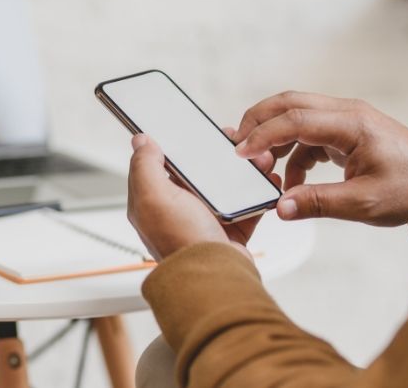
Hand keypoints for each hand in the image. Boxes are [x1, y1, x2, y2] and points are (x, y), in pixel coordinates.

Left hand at [127, 133, 280, 261]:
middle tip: (235, 143)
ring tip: (259, 160)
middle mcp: (177, 211)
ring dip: (243, 171)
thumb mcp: (153, 196)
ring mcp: (204, 221)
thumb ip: (144, 165)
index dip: (176, 146)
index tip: (194, 131)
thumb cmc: (180, 241)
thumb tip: (139, 141)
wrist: (214, 277)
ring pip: (225, 186)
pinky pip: (246, 206)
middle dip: (217, 156)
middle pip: (197, 173)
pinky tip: (268, 181)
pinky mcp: (229, 231)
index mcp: (153, 201)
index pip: (160, 165)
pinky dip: (258, 194)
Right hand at [233, 91, 407, 225]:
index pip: (295, 119)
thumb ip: (318, 203)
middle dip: (258, 122)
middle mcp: (346, 113)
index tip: (242, 154)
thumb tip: (280, 207)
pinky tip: (291, 181)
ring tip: (263, 168)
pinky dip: (291, 153)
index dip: (263, 136)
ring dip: (272, 138)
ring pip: (295, 114)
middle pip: (289, 103)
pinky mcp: (345, 132)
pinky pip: (306, 133)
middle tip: (239, 147)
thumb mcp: (364, 202)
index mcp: (352, 124)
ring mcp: (345, 120)